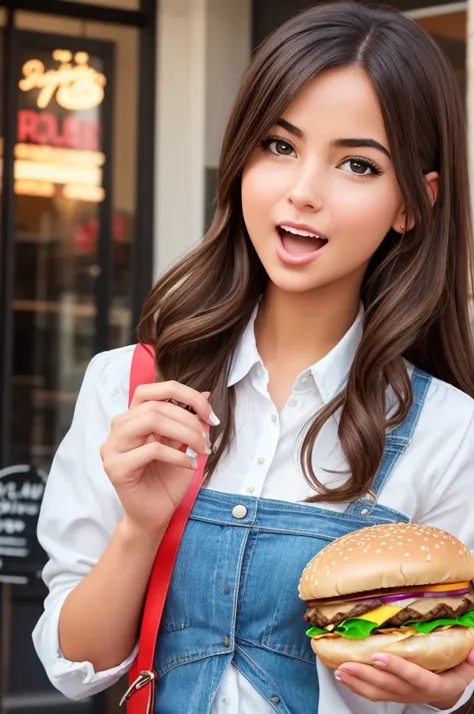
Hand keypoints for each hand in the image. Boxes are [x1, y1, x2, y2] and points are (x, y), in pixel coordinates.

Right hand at [100, 381, 218, 535]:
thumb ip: (190, 420)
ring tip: (200, 449)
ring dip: (184, 432)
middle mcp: (118, 428)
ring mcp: (112, 447)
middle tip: (208, 438)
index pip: (152, 390)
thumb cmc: (167, 480)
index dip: (184, 394)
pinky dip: (177, 455)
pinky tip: (189, 465)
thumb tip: (205, 394)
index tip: (210, 413)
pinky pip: (151, 449)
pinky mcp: (115, 467)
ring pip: (151, 420)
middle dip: (190, 419)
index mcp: (132, 418)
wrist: (155, 515)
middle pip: (155, 405)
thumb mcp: (184, 444)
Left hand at [334, 648, 473, 707]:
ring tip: (339, 671)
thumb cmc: (456, 670)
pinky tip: (345, 677)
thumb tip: (472, 650)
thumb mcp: (469, 664)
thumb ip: (471, 658)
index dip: (397, 668)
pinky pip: (375, 694)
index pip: (416, 677)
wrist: (450, 690)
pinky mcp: (394, 695)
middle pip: (390, 686)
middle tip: (346, 664)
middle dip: (366, 675)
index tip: (378, 656)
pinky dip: (358, 686)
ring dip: (357, 682)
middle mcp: (418, 692)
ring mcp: (404, 695)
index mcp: (437, 684)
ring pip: (379, 692)